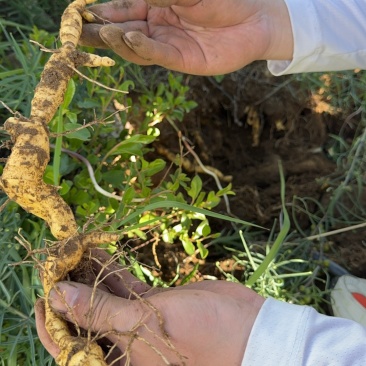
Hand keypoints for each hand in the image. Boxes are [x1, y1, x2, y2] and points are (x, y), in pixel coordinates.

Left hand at [35, 250, 264, 364]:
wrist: (247, 329)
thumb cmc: (199, 338)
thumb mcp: (144, 325)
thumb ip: (99, 312)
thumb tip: (56, 296)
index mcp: (115, 362)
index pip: (68, 345)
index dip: (51, 317)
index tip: (44, 287)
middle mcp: (121, 344)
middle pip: (83, 316)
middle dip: (70, 288)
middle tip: (60, 259)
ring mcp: (136, 321)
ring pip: (102, 297)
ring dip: (88, 274)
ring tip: (74, 248)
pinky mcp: (151, 302)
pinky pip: (123, 286)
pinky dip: (110, 268)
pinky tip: (98, 249)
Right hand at [80, 0, 292, 74]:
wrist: (253, 19)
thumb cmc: (220, 0)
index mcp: (153, 7)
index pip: (121, 9)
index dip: (99, 11)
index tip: (78, 11)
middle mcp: (156, 27)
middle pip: (121, 31)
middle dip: (99, 31)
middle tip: (75, 32)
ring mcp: (167, 45)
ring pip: (136, 46)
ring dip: (118, 40)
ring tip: (101, 32)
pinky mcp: (182, 60)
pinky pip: (158, 54)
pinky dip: (144, 47)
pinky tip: (131, 37)